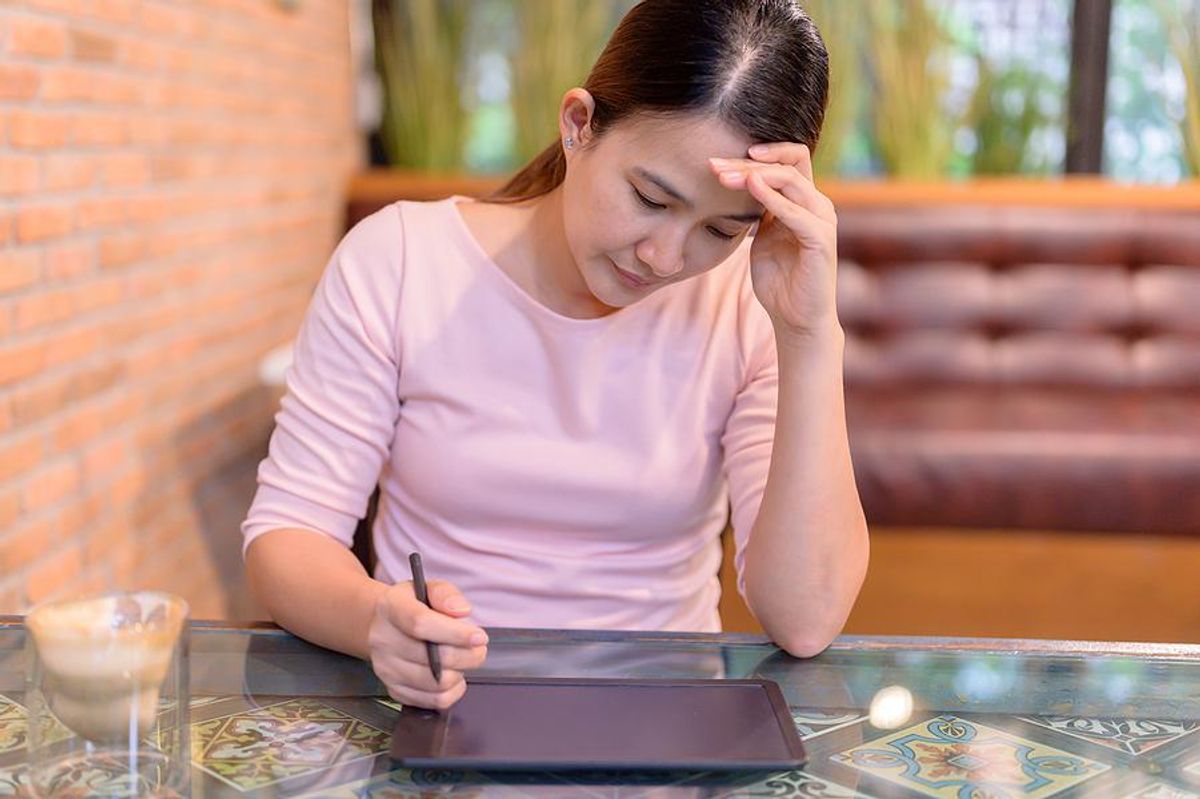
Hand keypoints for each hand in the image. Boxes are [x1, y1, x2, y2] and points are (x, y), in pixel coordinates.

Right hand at [367, 579, 488, 709]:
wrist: (386, 626)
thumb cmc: (414, 606)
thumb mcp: (428, 588)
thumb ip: (446, 595)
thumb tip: (461, 612)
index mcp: (390, 609)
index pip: (420, 624)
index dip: (455, 633)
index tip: (479, 636)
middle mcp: (382, 640)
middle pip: (431, 658)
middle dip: (466, 656)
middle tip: (479, 648)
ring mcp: (386, 669)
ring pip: (435, 684)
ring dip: (460, 673)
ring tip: (464, 659)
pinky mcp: (394, 690)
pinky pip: (433, 701)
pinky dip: (452, 692)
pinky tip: (454, 675)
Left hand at [709, 143, 839, 341]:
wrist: (795, 318)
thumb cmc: (778, 280)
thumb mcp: (761, 238)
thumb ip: (757, 212)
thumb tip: (736, 187)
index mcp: (804, 202)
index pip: (787, 161)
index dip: (756, 155)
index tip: (719, 161)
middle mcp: (818, 205)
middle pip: (787, 164)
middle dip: (747, 162)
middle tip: (714, 165)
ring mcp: (822, 220)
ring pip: (791, 180)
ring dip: (754, 175)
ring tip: (724, 177)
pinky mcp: (821, 239)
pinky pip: (796, 211)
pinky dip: (772, 197)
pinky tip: (751, 188)